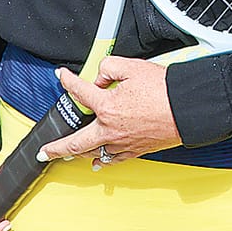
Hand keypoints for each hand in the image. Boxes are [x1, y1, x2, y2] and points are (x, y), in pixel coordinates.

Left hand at [35, 56, 182, 167]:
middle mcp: (110, 128)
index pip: (79, 91)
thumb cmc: (164, 88)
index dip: (67, 81)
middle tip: (43, 151)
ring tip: (66, 156)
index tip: (61, 76)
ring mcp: (122, 142)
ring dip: (77, 154)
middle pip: (74, 141)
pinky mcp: (137, 149)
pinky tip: (97, 164)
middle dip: (56, 147)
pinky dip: (103, 162)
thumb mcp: (132, 66)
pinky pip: (114, 159)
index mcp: (106, 106)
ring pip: (93, 152)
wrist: (188, 108)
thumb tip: (100, 77)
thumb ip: (108, 67)